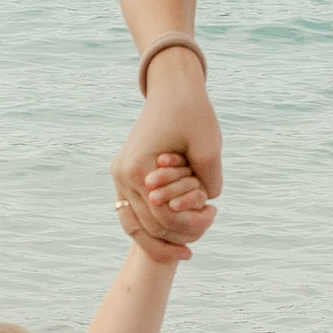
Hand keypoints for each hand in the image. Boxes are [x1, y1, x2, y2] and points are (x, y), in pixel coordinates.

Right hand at [111, 57, 221, 261]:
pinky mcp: (123, 174)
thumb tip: (205, 208)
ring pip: (135, 225)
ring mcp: (118, 176)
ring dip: (161, 236)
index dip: (192, 224)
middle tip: (206, 228)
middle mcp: (122, 176)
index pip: (165, 218)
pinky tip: (173, 228)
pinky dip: (151, 222)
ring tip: (187, 243)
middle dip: (178, 234)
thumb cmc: (192, 113)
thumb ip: (209, 183)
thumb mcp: (210, 148)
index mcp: (137, 170)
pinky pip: (133, 211)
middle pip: (149, 226)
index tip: (214, 215)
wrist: (172, 89)